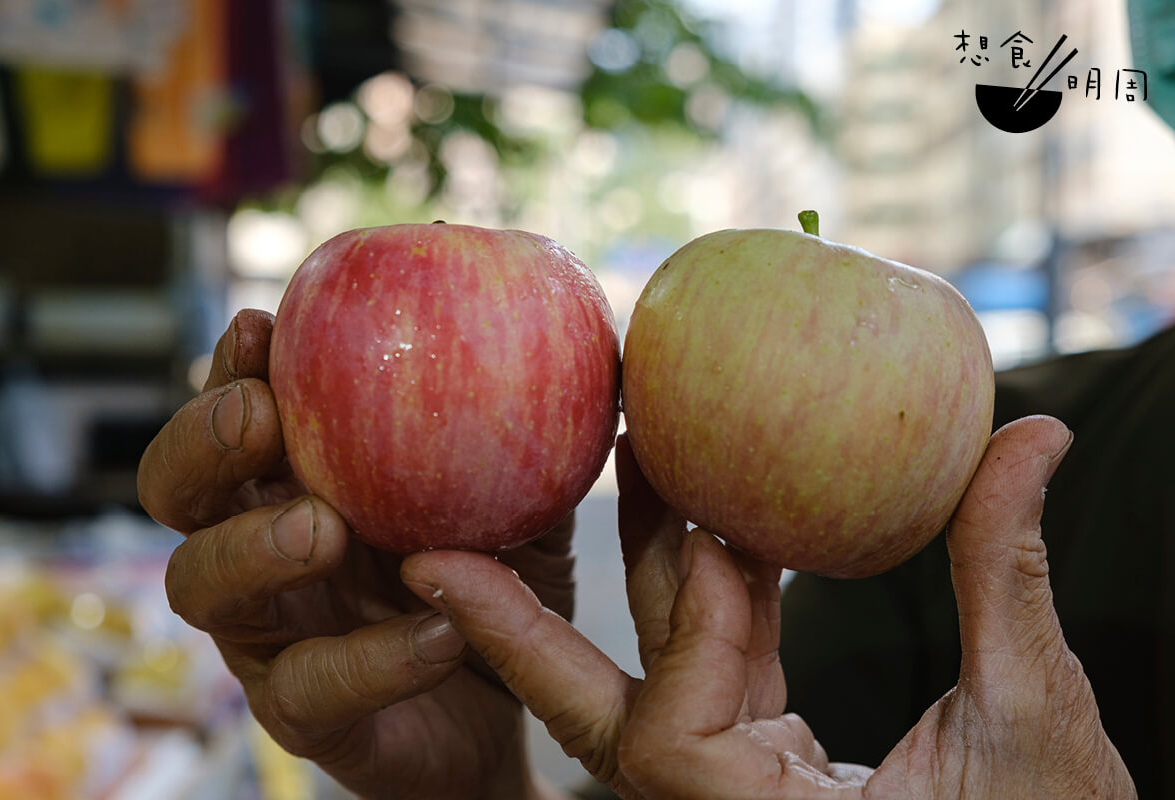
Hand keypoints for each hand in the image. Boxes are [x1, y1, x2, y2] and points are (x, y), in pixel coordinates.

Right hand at [137, 309, 575, 799]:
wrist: (523, 701)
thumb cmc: (506, 579)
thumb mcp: (521, 497)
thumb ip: (522, 430)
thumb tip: (576, 334)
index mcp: (296, 483)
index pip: (237, 414)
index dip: (234, 368)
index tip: (264, 326)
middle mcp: (260, 552)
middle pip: (179, 491)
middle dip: (204, 443)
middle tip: (262, 416)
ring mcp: (271, 636)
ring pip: (201, 586)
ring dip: (254, 547)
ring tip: (326, 527)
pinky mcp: (303, 717)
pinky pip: (310, 686)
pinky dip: (372, 657)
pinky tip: (441, 630)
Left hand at [400, 418, 1136, 798]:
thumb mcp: (1034, 718)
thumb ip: (1004, 576)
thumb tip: (1030, 439)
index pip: (663, 738)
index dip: (657, 635)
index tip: (658, 547)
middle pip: (599, 709)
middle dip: (519, 628)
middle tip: (434, 552)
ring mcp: (745, 784)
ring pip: (661, 669)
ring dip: (648, 564)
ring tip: (626, 455)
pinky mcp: (769, 758)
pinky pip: (720, 662)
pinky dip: (721, 588)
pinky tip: (723, 512)